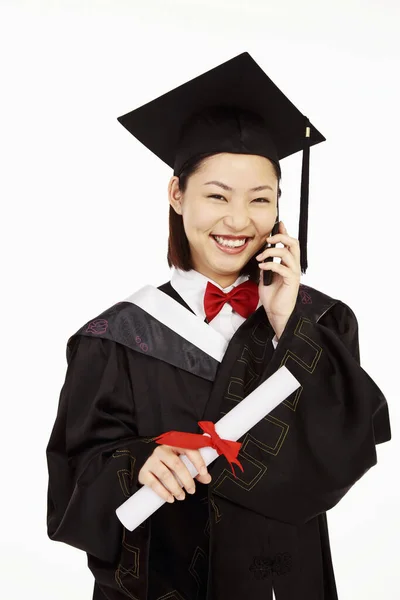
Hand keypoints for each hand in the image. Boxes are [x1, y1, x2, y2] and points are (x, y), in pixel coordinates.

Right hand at [138, 444, 211, 502]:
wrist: (150, 467)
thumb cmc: (169, 465)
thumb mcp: (183, 463)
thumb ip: (195, 470)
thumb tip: (207, 478)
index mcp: (174, 444)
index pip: (188, 449)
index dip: (197, 461)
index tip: (204, 473)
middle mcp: (161, 450)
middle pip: (176, 464)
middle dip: (186, 479)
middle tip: (192, 490)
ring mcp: (151, 461)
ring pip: (165, 475)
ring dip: (175, 488)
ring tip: (181, 496)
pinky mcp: (144, 472)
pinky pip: (153, 483)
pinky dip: (163, 492)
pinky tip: (170, 498)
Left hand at [256, 221, 300, 337]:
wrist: (276, 312)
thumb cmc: (272, 297)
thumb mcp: (265, 277)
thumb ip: (266, 266)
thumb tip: (262, 257)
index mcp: (288, 264)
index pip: (289, 244)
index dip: (285, 232)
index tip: (278, 224)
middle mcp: (293, 266)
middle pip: (293, 243)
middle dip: (280, 237)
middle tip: (268, 240)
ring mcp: (294, 273)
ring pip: (288, 253)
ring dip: (271, 252)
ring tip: (260, 258)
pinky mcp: (292, 281)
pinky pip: (282, 267)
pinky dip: (270, 264)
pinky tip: (262, 267)